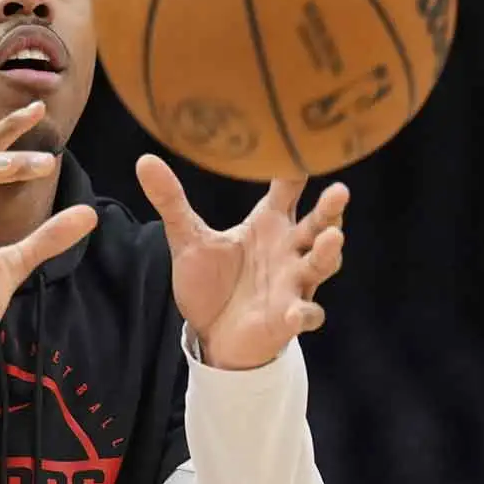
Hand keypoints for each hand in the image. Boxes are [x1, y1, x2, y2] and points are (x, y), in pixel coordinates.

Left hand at [136, 154, 348, 370]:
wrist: (211, 334)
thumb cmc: (210, 282)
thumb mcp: (187, 239)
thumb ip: (171, 201)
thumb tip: (144, 160)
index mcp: (269, 224)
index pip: (287, 190)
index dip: (294, 170)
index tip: (300, 148)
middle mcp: (288, 249)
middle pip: (317, 224)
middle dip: (330, 209)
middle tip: (339, 191)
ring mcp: (293, 283)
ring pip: (320, 264)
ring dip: (327, 254)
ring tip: (331, 239)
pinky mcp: (288, 318)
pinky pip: (305, 315)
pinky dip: (303, 314)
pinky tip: (294, 314)